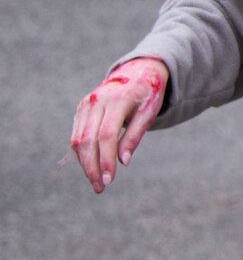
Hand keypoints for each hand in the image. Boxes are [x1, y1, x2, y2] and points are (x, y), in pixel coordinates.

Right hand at [70, 57, 168, 193]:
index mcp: (117, 100)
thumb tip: (124, 162)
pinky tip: (90, 167)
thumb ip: (135, 136)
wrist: (138, 71)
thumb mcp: (149, 113)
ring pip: (78, 139)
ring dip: (84, 163)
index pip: (106, 136)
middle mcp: (97, 101)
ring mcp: (86, 104)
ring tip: (96, 182)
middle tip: (100, 188)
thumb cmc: (148, 94)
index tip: (109, 180)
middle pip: (87, 140)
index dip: (105, 159)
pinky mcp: (81, 108)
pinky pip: (77, 134)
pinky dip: (81, 153)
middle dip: (92, 167)